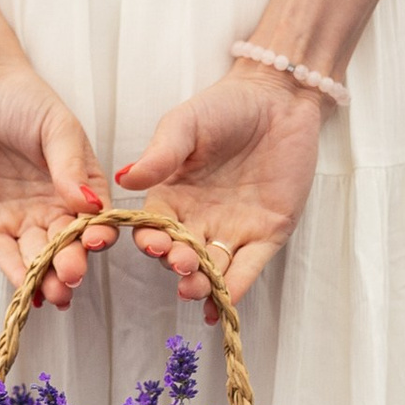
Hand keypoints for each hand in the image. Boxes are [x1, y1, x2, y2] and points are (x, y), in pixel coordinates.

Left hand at [0, 59, 116, 306]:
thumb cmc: (22, 100)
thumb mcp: (57, 126)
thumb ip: (71, 165)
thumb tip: (90, 204)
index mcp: (80, 185)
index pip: (94, 219)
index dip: (96, 233)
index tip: (95, 241)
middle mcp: (54, 208)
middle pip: (67, 244)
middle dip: (70, 262)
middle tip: (71, 274)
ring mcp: (22, 218)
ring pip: (38, 255)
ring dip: (47, 276)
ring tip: (56, 293)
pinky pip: (4, 253)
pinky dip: (16, 273)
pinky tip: (27, 291)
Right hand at [117, 64, 324, 302]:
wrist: (280, 98)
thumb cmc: (227, 106)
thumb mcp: (186, 124)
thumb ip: (160, 154)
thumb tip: (125, 179)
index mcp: (171, 194)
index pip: (153, 226)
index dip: (151, 238)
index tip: (153, 242)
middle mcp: (197, 218)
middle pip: (180, 252)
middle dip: (177, 263)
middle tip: (180, 264)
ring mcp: (232, 229)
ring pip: (211, 267)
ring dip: (202, 282)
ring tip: (195, 288)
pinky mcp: (267, 235)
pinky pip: (248, 268)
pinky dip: (235, 289)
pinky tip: (222, 305)